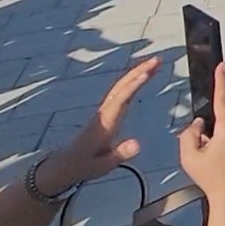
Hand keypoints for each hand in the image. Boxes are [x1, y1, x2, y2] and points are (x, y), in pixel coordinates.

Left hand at [37, 58, 161, 193]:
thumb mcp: (103, 166)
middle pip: (121, 86)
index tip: (147, 73)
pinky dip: (133, 80)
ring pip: (121, 86)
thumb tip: (138, 144)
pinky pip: (121, 91)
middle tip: (158, 59)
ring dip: (137, 72)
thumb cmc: (84, 165)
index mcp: (105, 123)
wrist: (66, 164)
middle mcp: (105, 112)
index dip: (133, 85)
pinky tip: (144, 76)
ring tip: (156, 62)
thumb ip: (121, 154)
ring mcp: (105, 110)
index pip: (120, 99)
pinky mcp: (107, 111)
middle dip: (139, 71)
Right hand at [177, 62, 224, 214]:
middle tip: (208, 106)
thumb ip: (189, 134)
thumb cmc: (213, 179)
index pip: (224, 98)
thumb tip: (198, 124)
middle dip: (219, 100)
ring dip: (223, 115)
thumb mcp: (189, 156)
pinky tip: (217, 142)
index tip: (222, 65)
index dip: (222, 79)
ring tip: (208, 136)